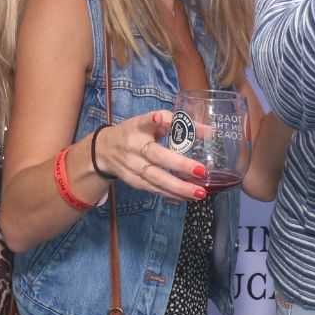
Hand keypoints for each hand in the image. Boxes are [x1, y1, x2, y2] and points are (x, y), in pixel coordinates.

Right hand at [94, 110, 212, 202]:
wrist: (104, 150)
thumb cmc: (134, 133)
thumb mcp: (150, 122)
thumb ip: (178, 124)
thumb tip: (210, 132)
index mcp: (137, 128)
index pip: (144, 122)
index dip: (151, 120)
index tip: (157, 118)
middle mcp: (133, 147)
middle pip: (156, 156)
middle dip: (180, 165)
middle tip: (202, 172)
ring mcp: (132, 167)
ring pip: (156, 179)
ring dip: (179, 187)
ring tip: (199, 192)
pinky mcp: (133, 181)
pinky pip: (154, 189)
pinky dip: (172, 194)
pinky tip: (187, 197)